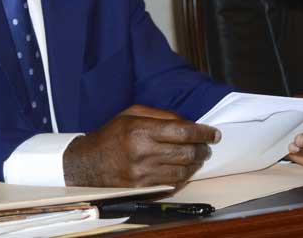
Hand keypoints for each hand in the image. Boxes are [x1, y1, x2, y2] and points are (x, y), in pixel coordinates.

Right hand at [63, 104, 219, 187]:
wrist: (88, 164)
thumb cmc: (112, 135)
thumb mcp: (132, 114)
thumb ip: (161, 115)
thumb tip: (187, 122)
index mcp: (141, 130)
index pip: (182, 132)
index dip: (202, 133)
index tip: (213, 134)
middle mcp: (143, 153)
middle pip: (186, 153)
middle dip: (202, 149)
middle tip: (206, 146)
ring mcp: (143, 174)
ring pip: (183, 170)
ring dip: (195, 163)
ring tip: (197, 157)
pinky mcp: (143, 189)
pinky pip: (173, 183)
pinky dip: (183, 176)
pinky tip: (184, 169)